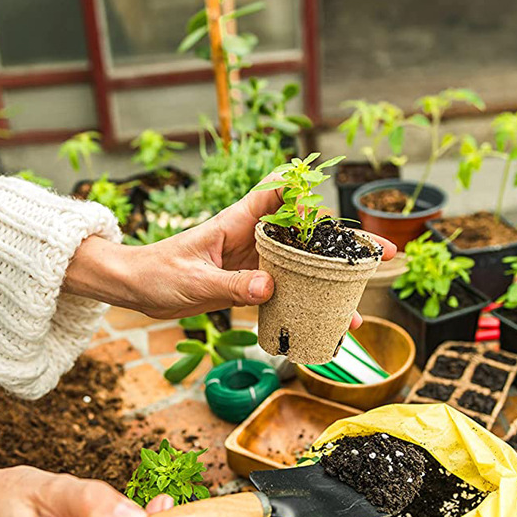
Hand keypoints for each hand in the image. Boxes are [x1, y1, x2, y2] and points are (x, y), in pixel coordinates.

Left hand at [65, 187, 396, 320]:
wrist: (136, 289)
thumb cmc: (157, 273)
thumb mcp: (194, 281)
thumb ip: (231, 285)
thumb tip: (271, 288)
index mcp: (237, 223)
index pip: (279, 194)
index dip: (310, 193)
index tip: (337, 206)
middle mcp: (250, 239)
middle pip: (304, 236)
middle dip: (341, 247)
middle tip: (380, 257)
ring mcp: (251, 263)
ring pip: (298, 269)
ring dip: (327, 283)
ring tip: (358, 305)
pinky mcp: (245, 286)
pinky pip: (281, 293)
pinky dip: (300, 306)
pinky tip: (320, 323)